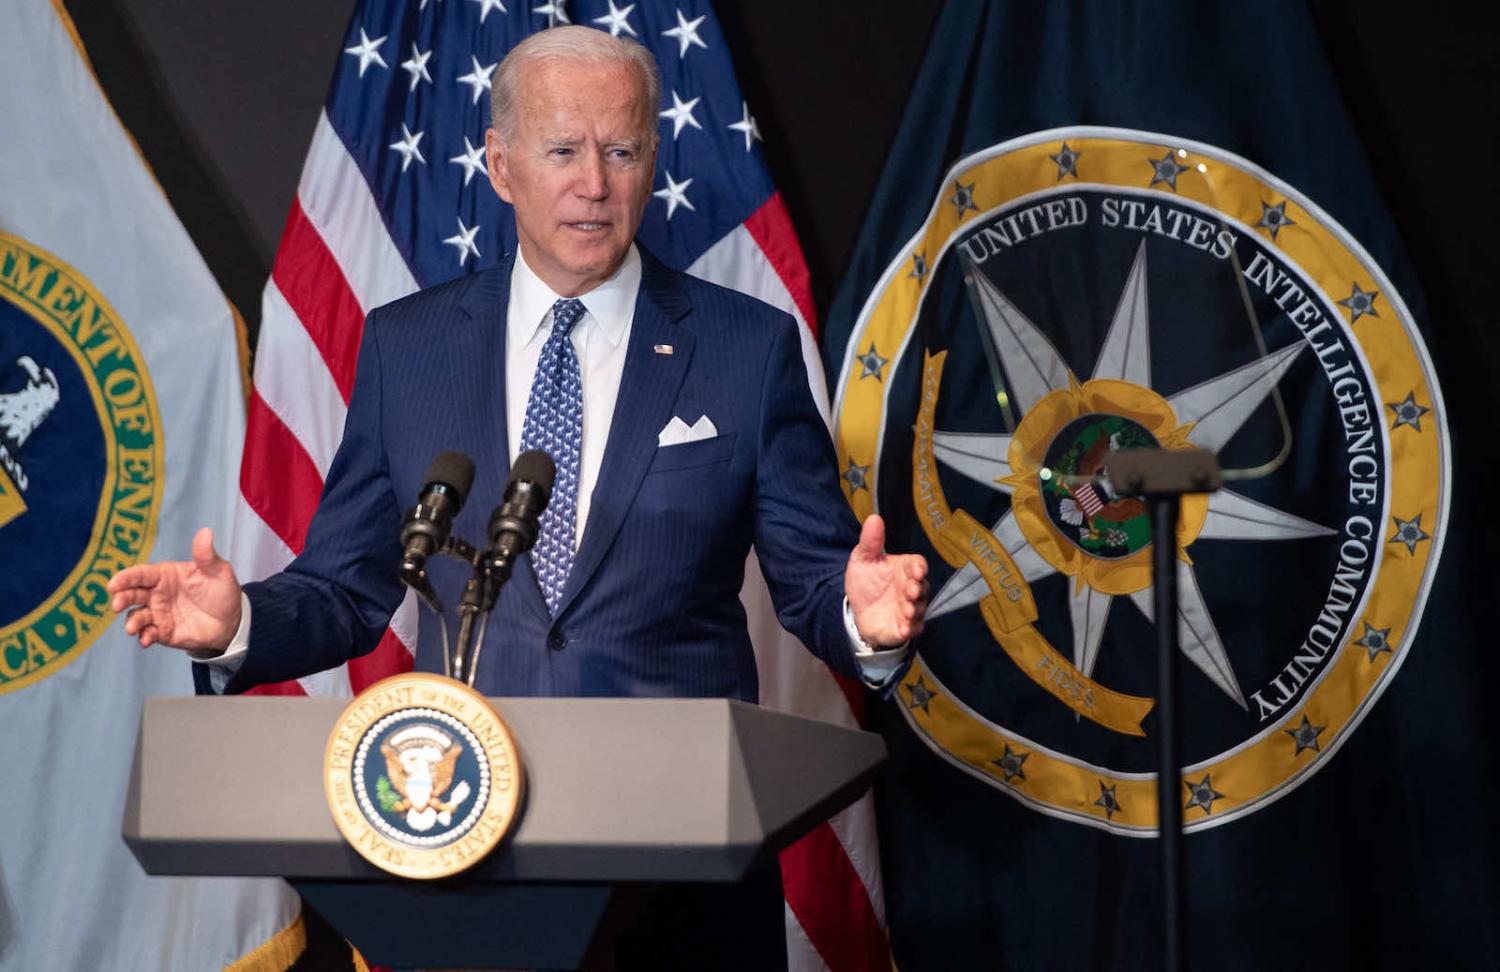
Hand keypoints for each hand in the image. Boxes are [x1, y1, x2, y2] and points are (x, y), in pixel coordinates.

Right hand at [107, 527, 242, 653]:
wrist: (232, 621)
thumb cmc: (222, 591)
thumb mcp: (218, 571)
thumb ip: (206, 555)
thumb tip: (206, 531)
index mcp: (165, 574)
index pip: (141, 574)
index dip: (126, 577)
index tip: (114, 584)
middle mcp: (157, 593)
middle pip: (132, 594)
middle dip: (121, 598)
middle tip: (117, 604)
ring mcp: (158, 613)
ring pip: (136, 615)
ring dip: (132, 621)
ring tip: (132, 628)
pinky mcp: (162, 631)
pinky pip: (148, 634)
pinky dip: (145, 637)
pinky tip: (147, 640)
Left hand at [845, 514, 928, 646]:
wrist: (857, 610)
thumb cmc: (866, 581)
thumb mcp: (863, 559)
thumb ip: (871, 541)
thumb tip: (874, 518)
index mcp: (905, 568)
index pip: (918, 564)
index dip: (919, 567)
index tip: (917, 570)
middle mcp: (912, 588)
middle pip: (922, 587)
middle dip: (917, 589)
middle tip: (911, 590)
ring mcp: (911, 608)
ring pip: (919, 608)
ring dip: (914, 609)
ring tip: (907, 610)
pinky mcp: (906, 627)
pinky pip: (913, 628)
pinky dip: (910, 628)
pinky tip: (904, 627)